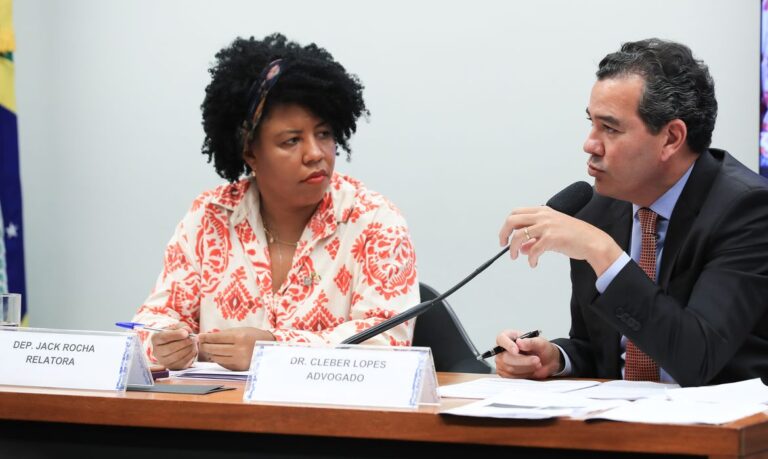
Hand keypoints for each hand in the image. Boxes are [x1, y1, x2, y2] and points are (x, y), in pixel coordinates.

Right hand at [150, 323, 197, 369]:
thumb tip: (187, 331)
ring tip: (195, 342)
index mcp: (156, 339)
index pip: (164, 337)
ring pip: (178, 356)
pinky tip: (193, 348)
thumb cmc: (175, 334)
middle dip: (185, 342)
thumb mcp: (177, 327)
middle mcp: (157, 351)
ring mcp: (164, 361)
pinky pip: (184, 361)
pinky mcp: (173, 367)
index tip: (186, 333)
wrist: (175, 344)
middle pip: (171, 348)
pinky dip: (191, 354)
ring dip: (190, 348)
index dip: (176, 335)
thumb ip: (182, 327)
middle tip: (195, 337)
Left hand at [198, 327, 274, 370]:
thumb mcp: (240, 330)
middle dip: (205, 345)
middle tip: (201, 343)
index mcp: (239, 337)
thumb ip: (225, 334)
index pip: (217, 338)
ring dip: (210, 353)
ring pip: (217, 357)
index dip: (206, 337)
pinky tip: (216, 355)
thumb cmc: (253, 336)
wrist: (268, 347)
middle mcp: (239, 350)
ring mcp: (239, 360)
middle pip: (215, 349)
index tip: (200, 336)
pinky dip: (218, 359)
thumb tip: (207, 337)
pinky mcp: (239, 368)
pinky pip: (223, 363)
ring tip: (207, 349)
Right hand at [494, 329, 561, 378]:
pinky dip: (524, 374)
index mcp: (508, 336)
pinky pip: (512, 377)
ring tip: (537, 364)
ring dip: (526, 368)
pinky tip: (531, 370)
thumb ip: (531, 342)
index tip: (516, 350)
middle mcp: (502, 349)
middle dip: (523, 361)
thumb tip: (519, 342)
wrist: (546, 362)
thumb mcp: (540, 343)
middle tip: (537, 360)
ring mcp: (502, 362)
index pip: (501, 339)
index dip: (508, 345)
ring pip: (509, 368)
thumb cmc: (542, 350)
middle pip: (505, 357)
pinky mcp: (505, 373)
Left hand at [499, 205, 621, 275]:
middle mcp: (543, 216)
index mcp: (543, 211)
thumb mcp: (552, 233)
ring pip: (519, 235)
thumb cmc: (576, 236)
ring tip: (515, 256)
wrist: (593, 242)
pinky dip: (531, 259)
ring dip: (513, 248)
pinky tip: (533, 263)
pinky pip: (533, 250)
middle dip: (504, 234)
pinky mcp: (552, 238)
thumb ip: (535, 239)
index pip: (516, 212)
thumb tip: (522, 248)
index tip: (505, 236)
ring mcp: (547, 226)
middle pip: (512, 220)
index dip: (507, 225)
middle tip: (504, 245)